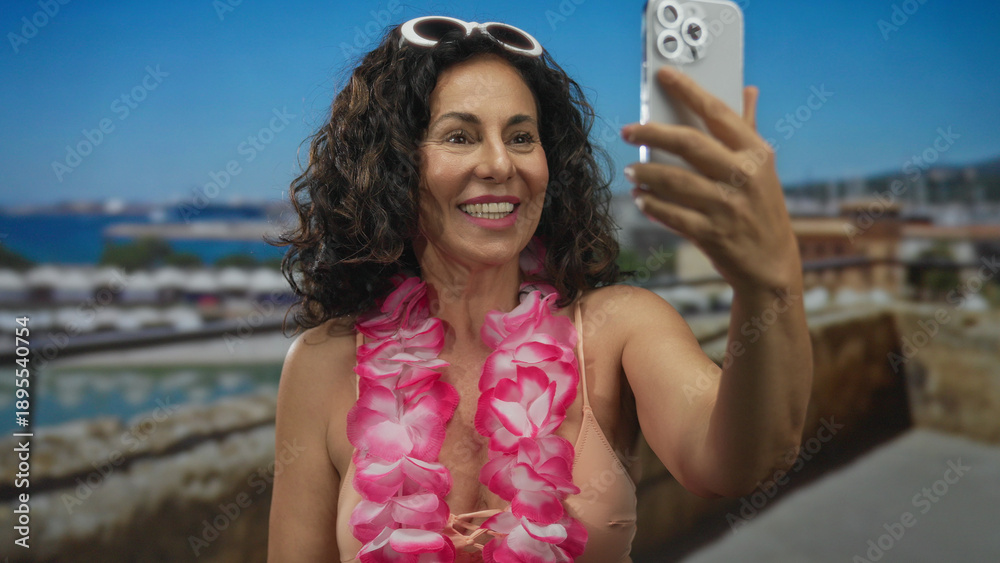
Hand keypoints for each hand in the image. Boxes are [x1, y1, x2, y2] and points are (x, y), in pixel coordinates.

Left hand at [622, 66, 801, 293]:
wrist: (771, 265)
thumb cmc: (762, 209)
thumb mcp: (763, 168)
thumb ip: (749, 128)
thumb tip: (749, 89)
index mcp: (756, 153)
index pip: (717, 112)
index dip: (688, 90)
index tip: (662, 74)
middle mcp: (744, 176)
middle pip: (688, 143)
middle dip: (652, 133)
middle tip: (628, 130)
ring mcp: (728, 207)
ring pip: (674, 181)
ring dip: (646, 173)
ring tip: (631, 171)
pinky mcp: (712, 235)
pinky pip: (672, 215)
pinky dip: (652, 205)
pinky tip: (641, 199)